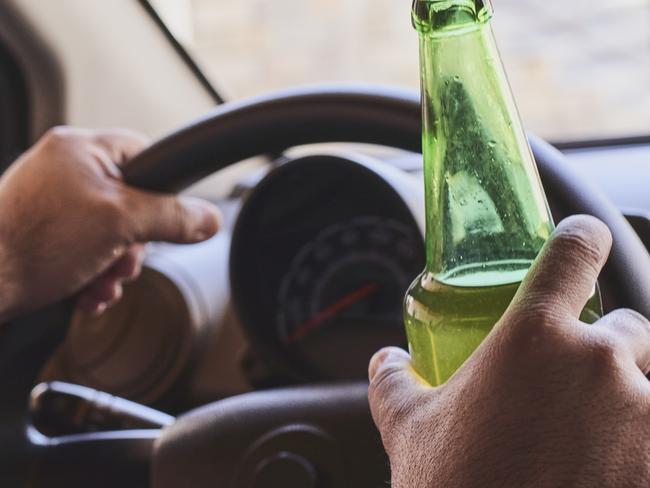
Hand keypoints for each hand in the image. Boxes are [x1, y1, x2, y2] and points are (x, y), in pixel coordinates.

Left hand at [0, 127, 220, 320]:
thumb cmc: (31, 244)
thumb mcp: (120, 224)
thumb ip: (172, 217)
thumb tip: (209, 219)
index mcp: (81, 149)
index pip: (146, 154)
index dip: (163, 189)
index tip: (164, 218)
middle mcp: (64, 169)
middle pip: (132, 201)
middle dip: (134, 243)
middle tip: (123, 260)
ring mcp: (51, 202)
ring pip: (110, 231)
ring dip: (115, 265)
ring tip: (101, 283)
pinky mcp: (42, 233)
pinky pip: (86, 248)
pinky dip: (93, 274)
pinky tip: (86, 292)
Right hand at [369, 216, 649, 486]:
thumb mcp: (408, 430)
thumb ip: (393, 382)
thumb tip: (383, 361)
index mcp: (534, 337)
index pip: (574, 251)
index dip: (579, 238)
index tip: (580, 240)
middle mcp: (600, 364)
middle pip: (626, 328)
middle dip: (603, 349)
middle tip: (572, 387)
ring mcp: (644, 416)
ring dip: (627, 402)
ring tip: (590, 439)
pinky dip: (636, 444)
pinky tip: (604, 467)